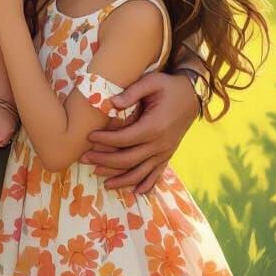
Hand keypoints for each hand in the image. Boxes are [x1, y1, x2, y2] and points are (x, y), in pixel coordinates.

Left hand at [81, 70, 198, 191]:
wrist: (192, 96)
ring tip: (102, 181)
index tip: (89, 137)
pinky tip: (136, 192)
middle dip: (104, 161)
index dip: (105, 140)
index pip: (124, 139)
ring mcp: (165, 152)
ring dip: (121, 179)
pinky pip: (156, 174)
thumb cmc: (168, 87)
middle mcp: (160, 144)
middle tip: (84, 159)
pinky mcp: (168, 155)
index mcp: (154, 127)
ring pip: (141, 172)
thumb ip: (131, 93)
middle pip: (128, 159)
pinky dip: (146, 185)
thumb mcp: (150, 82)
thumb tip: (111, 103)